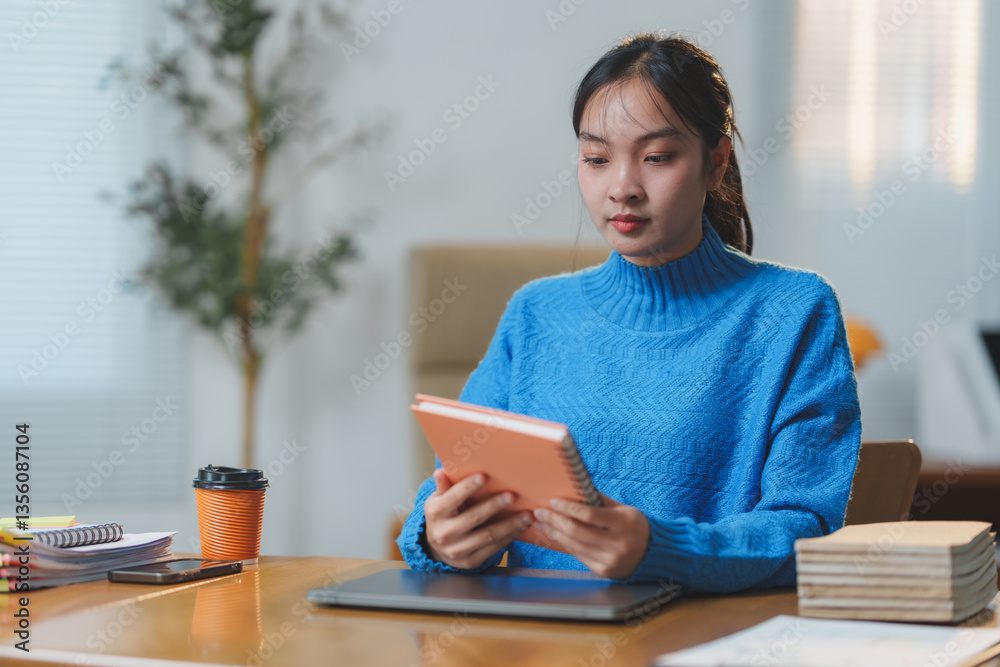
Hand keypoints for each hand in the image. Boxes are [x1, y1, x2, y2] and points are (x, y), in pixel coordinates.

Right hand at [423, 469, 533, 569]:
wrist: (437, 548)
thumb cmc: (443, 515)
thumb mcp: (438, 500)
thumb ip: (443, 486)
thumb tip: (441, 472)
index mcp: (435, 513)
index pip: (452, 498)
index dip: (467, 487)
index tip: (483, 476)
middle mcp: (444, 533)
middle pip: (473, 517)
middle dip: (494, 506)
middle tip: (512, 496)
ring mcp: (457, 550)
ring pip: (487, 536)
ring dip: (509, 525)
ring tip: (527, 515)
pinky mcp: (470, 561)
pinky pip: (493, 548)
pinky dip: (509, 537)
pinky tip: (521, 527)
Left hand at [531, 492, 649, 578]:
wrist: (652, 553)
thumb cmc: (635, 525)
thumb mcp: (623, 509)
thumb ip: (599, 501)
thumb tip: (572, 491)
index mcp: (624, 524)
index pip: (589, 515)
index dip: (568, 508)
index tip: (553, 501)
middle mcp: (617, 544)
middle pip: (577, 531)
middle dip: (555, 520)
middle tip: (540, 512)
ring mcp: (610, 560)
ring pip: (574, 545)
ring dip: (554, 532)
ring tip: (542, 523)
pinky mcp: (604, 571)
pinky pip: (578, 555)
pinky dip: (564, 543)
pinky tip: (555, 534)